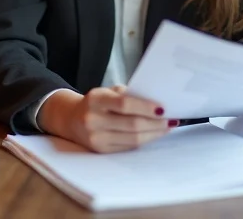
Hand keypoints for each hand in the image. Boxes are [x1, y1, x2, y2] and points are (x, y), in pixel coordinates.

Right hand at [40, 86, 177, 152]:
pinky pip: (128, 147)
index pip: (125, 104)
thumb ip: (128, 94)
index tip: (163, 108)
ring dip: (153, 134)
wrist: (71, 119)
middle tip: (171, 120)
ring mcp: (96, 137)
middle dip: (155, 123)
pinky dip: (144, 140)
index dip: (146, 107)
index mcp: (96, 99)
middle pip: (132, 124)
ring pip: (132, 139)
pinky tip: (153, 135)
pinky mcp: (100, 150)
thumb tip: (157, 103)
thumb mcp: (108, 91)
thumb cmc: (97, 102)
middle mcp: (93, 119)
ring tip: (166, 128)